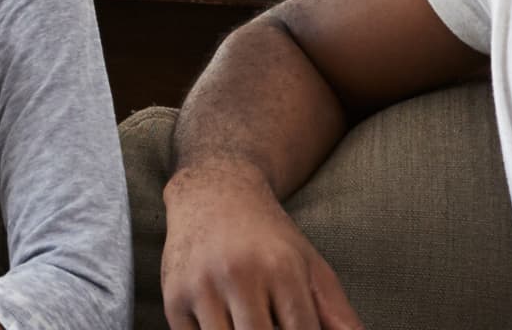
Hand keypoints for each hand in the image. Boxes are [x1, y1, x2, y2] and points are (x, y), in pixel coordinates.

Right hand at [159, 172, 362, 329]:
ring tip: (249, 324)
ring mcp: (202, 287)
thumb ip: (337, 314)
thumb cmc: (269, 238)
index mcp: (282, 270)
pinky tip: (223, 326)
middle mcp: (240, 275)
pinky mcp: (174, 298)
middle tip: (269, 327)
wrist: (212, 194)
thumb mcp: (310, 267)